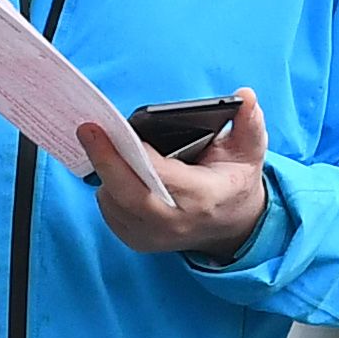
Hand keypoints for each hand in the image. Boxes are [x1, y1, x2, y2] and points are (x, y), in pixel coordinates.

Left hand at [85, 90, 269, 259]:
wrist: (230, 225)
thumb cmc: (234, 182)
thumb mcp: (250, 152)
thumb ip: (250, 124)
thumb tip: (246, 96)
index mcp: (203, 198)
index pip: (163, 177)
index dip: (140, 154)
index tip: (121, 129)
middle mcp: (175, 223)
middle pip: (129, 195)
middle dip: (105, 160)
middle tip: (87, 129)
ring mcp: (154, 237)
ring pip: (114, 203)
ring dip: (104, 172)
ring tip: (97, 140)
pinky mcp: (137, 241)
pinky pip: (110, 212)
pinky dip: (106, 187)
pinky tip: (108, 164)